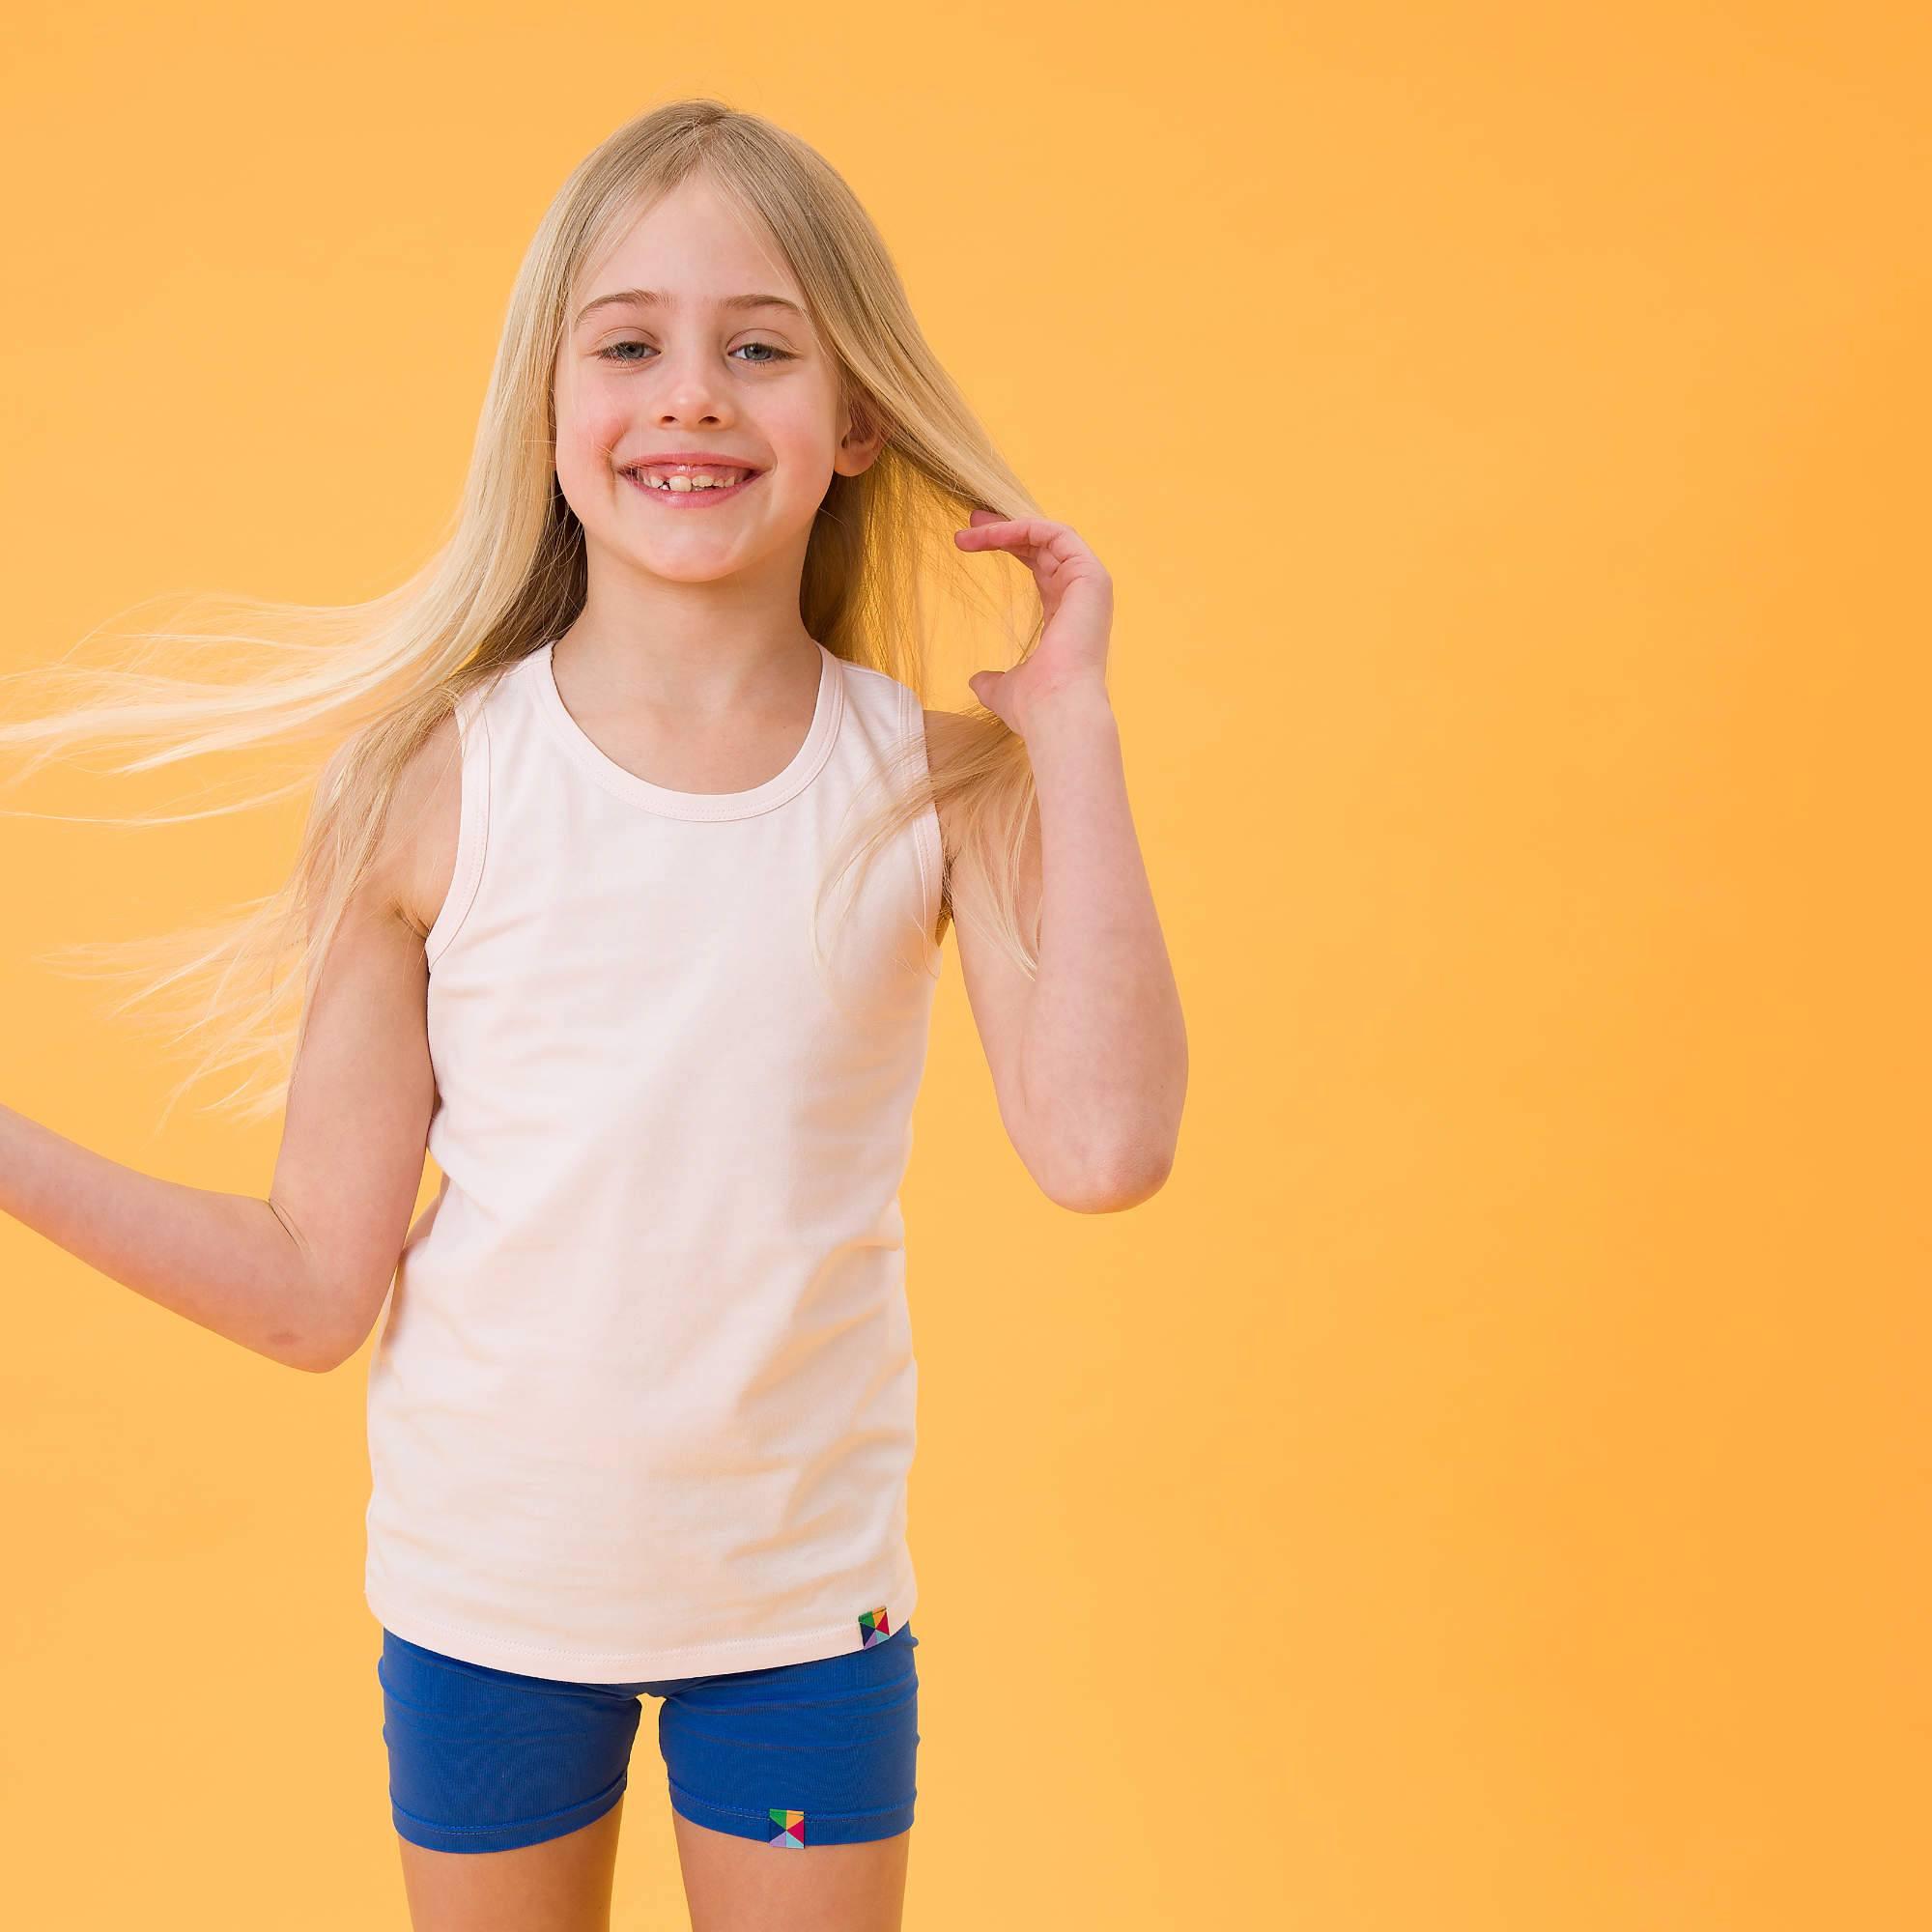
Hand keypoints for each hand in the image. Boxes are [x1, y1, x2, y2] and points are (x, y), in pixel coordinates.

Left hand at [955, 509, 1113, 738]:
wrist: (1054, 710)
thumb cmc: (1034, 706)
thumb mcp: (1005, 688)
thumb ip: (993, 680)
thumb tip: (976, 681)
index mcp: (1066, 616)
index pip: (1039, 568)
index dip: (1008, 548)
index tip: (970, 541)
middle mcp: (1081, 596)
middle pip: (1043, 546)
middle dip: (1005, 529)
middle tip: (969, 521)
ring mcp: (1090, 584)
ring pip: (1048, 535)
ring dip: (1008, 527)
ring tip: (970, 527)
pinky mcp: (1091, 576)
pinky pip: (1056, 534)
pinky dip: (1023, 528)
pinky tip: (992, 534)